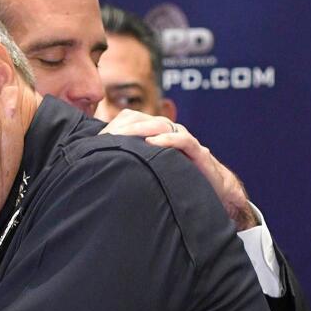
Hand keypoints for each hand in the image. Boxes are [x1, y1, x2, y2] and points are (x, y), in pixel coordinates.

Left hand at [100, 109, 257, 229]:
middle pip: (141, 118)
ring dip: (139, 129)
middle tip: (104, 139)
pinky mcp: (198, 152)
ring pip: (160, 125)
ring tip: (121, 137)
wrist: (213, 191)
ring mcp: (183, 139)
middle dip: (121, 126)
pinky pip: (183, 140)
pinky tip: (152, 143)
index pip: (131, 118)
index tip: (97, 139)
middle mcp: (169, 132)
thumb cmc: (178, 181)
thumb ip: (132, 163)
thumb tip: (102, 168)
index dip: (114, 124)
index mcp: (155, 134)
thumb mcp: (151, 171)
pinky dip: (167, 139)